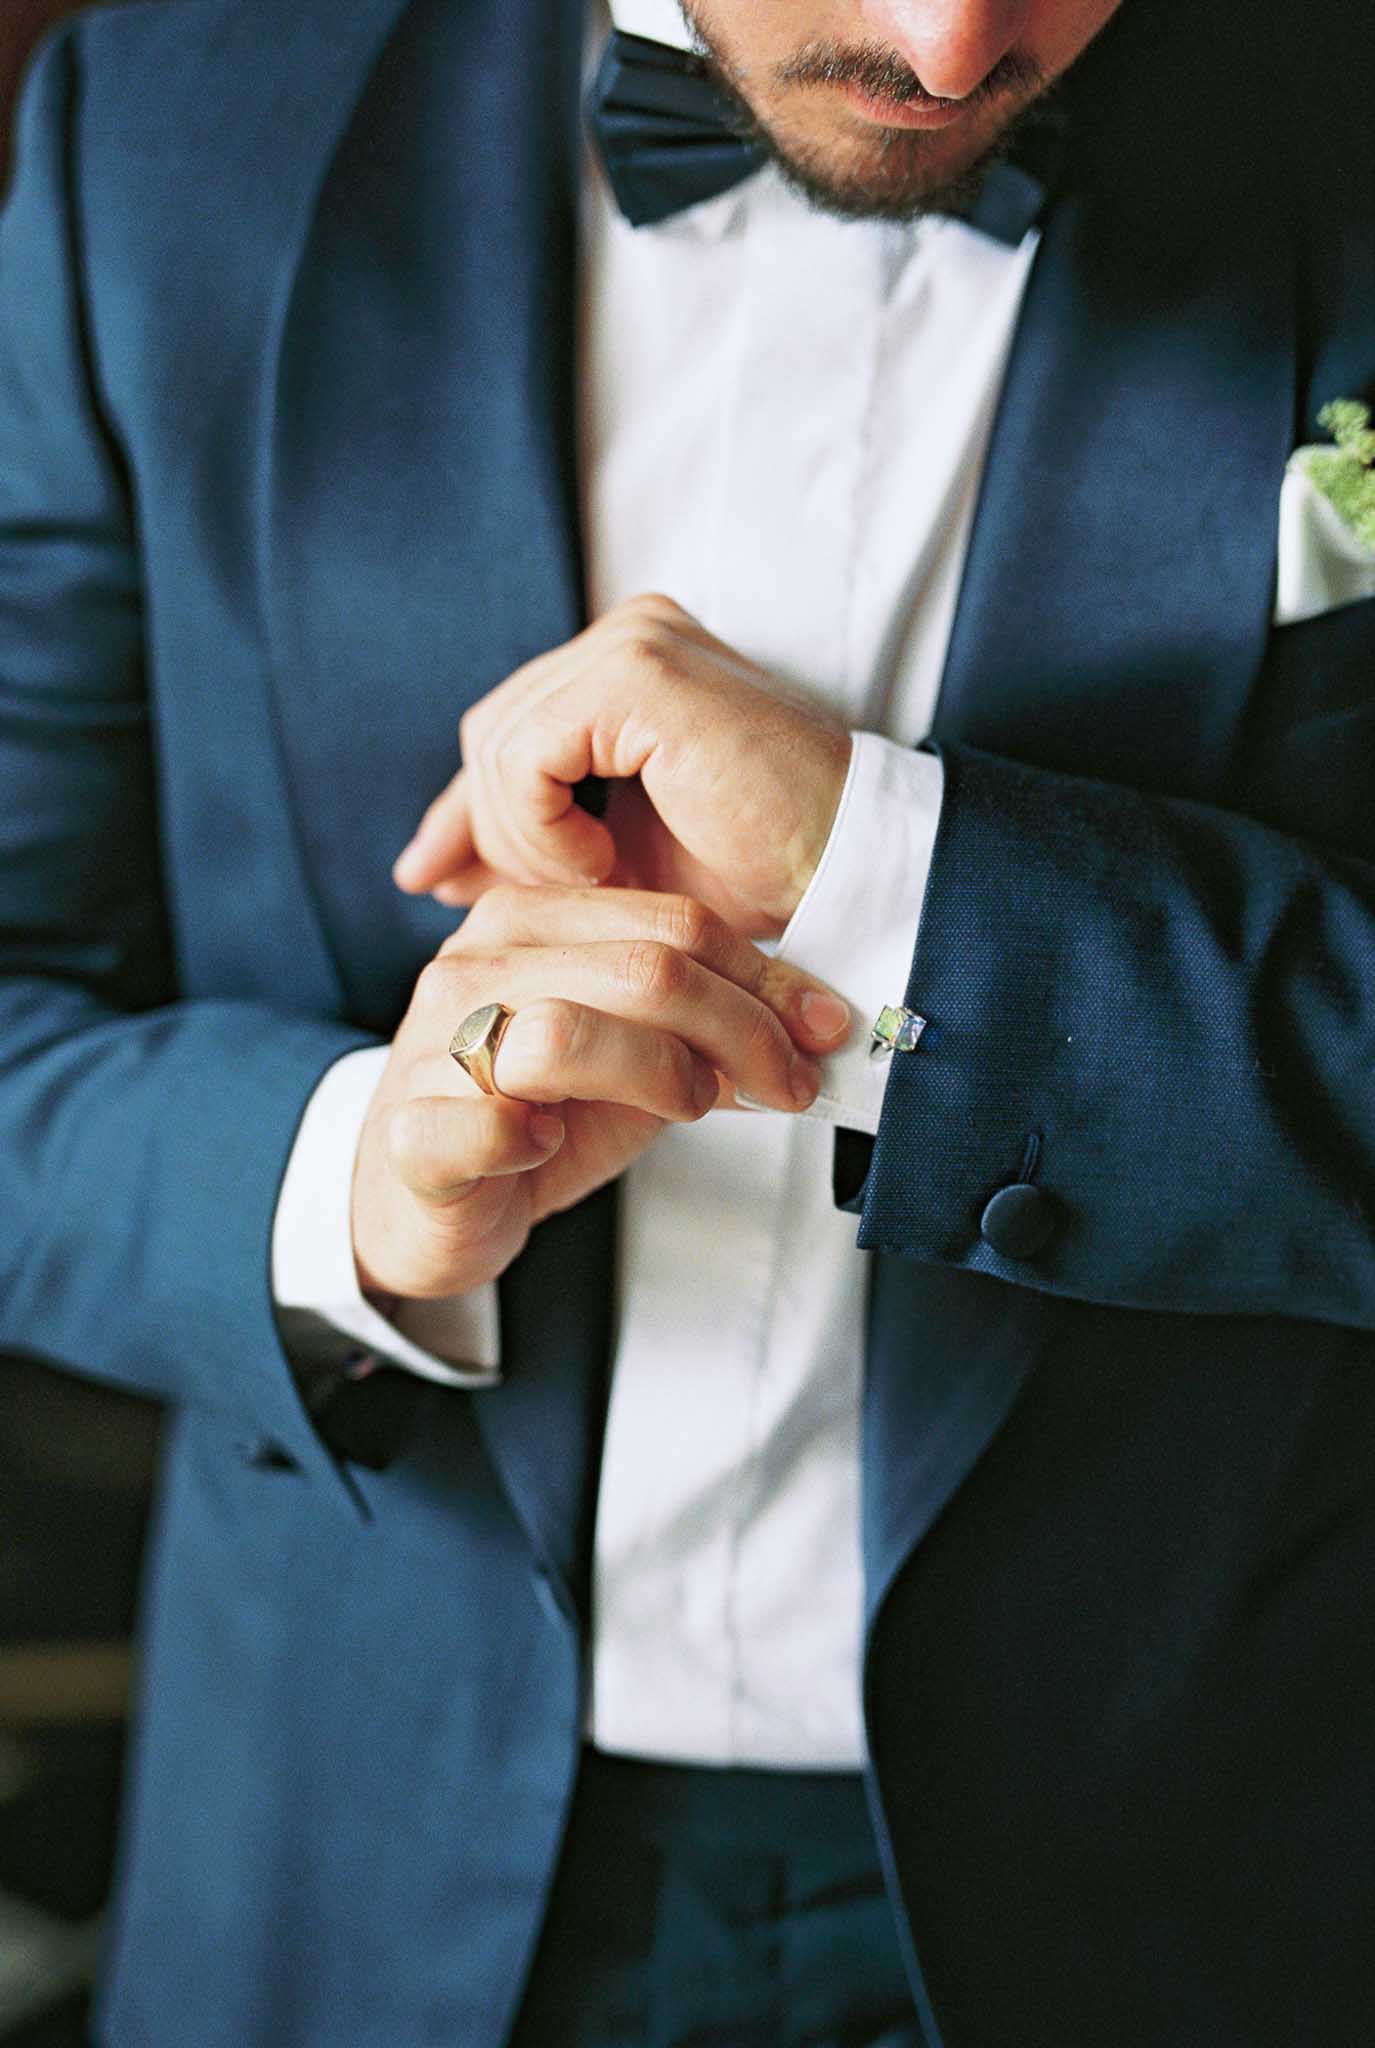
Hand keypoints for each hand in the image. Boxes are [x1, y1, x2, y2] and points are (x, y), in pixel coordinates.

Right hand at [351, 885, 851, 1301]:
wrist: (423, 1207)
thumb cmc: (534, 1121)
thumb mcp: (632, 1061)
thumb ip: (701, 1029)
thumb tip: (812, 1028)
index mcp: (531, 924)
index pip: (673, 926)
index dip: (766, 981)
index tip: (823, 1029)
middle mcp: (476, 968)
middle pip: (641, 972)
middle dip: (742, 1030)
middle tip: (788, 1083)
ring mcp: (432, 1049)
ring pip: (565, 1034)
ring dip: (659, 1074)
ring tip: (688, 1105)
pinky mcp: (409, 1134)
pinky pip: (482, 1125)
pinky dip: (530, 1140)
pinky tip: (550, 1148)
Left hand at [391, 595, 852, 938]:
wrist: (851, 869)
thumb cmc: (760, 872)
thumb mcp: (621, 864)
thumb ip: (535, 849)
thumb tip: (429, 866)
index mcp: (631, 663)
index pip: (510, 728)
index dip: (465, 810)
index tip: (428, 877)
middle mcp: (631, 634)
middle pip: (492, 733)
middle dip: (486, 831)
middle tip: (503, 901)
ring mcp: (636, 642)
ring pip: (500, 746)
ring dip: (527, 839)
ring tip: (597, 883)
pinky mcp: (639, 672)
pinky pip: (528, 756)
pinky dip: (545, 827)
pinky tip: (603, 864)